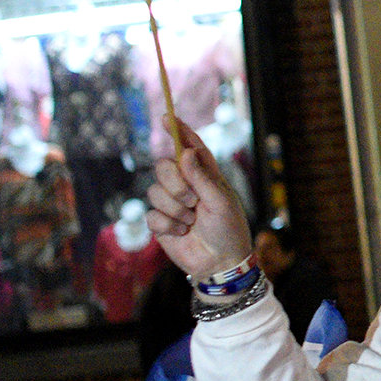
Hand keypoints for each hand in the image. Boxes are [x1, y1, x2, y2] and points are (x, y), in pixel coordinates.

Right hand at [145, 111, 252, 276]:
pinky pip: (151, 215)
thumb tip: (185, 151)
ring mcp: (172, 203)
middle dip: (175, 183)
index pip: (190, 147)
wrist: (220, 263)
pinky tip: (181, 233)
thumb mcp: (220, 201)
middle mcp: (186, 185)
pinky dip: (168, 225)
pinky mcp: (160, 222)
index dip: (179, 131)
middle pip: (163, 166)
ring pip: (154, 191)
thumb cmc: (228, 230)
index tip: (166, 117)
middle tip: (193, 200)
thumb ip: (202, 177)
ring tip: (191, 222)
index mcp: (205, 175)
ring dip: (175, 208)